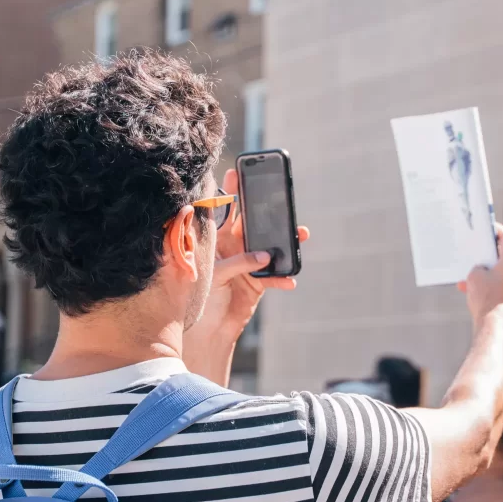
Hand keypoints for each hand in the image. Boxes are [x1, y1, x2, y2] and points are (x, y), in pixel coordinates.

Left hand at [183, 169, 309, 383]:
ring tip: (300, 233)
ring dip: (287, 240)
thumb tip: (263, 255)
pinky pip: (275, 277)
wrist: (209, 328)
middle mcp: (236, 247)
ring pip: (271, 245)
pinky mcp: (261, 282)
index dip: (230, 193)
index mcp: (218, 240)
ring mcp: (251, 263)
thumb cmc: (202, 297)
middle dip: (266, 209)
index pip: (225, 212)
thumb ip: (238, 262)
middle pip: (253, 223)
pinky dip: (283, 279)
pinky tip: (290, 280)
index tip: (234, 173)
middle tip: (278, 194)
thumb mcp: (215, 275)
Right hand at [457, 224, 502, 330]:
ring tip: (469, 278)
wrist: (496, 327)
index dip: (496, 230)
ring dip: (487, 274)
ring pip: (502, 274)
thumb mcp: (474, 276)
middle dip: (488, 256)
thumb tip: (482, 272)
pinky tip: (474, 293)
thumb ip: (478, 268)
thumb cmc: (486, 299)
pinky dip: (490, 286)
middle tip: (475, 253)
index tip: (489, 227)